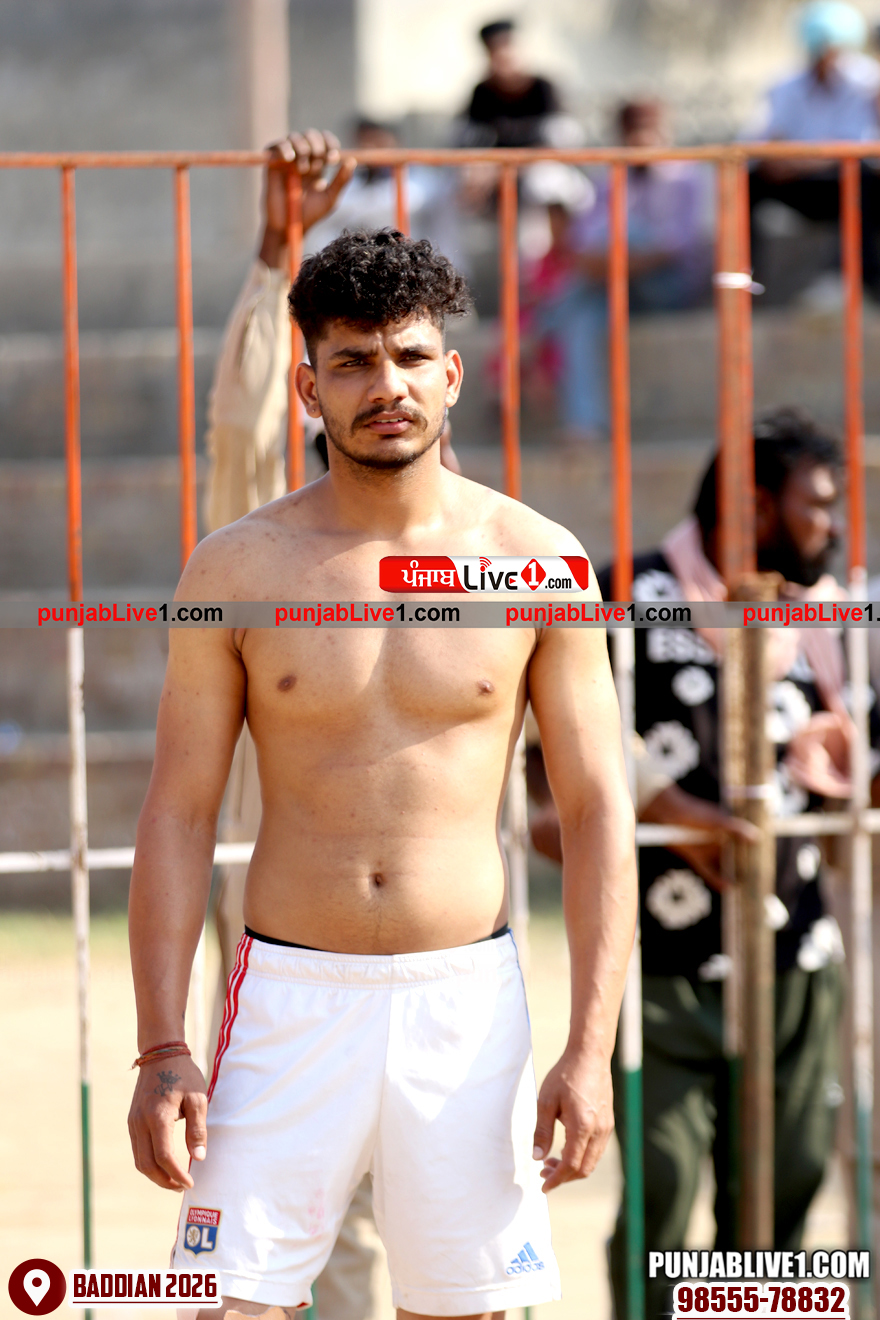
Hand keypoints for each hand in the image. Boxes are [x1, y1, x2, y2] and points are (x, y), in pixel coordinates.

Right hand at [128, 1054, 206, 1190]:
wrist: (161, 1053)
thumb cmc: (183, 1074)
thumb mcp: (198, 1098)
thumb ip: (198, 1129)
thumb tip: (198, 1159)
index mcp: (157, 1116)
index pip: (164, 1157)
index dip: (177, 1174)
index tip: (191, 1183)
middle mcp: (140, 1122)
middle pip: (146, 1165)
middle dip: (164, 1181)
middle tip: (182, 1187)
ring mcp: (133, 1122)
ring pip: (139, 1160)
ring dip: (155, 1175)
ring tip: (174, 1180)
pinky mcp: (132, 1121)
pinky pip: (138, 1150)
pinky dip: (149, 1163)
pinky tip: (164, 1164)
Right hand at [259, 129, 355, 265]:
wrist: (289, 226)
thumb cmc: (311, 215)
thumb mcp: (330, 199)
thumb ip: (341, 181)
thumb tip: (352, 161)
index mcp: (318, 164)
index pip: (325, 142)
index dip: (330, 143)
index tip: (333, 158)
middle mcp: (303, 158)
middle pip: (311, 135)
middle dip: (317, 146)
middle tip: (318, 163)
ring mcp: (287, 160)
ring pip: (295, 137)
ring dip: (303, 148)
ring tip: (303, 170)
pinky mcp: (272, 163)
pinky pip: (277, 145)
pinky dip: (284, 147)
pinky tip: (290, 158)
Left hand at [533, 1050, 613, 1190]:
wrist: (590, 1055)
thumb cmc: (566, 1075)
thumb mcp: (546, 1101)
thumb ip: (542, 1131)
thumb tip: (537, 1157)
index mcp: (583, 1126)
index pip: (571, 1165)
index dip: (556, 1179)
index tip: (543, 1186)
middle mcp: (599, 1130)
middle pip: (584, 1169)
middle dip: (563, 1177)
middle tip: (543, 1173)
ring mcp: (606, 1127)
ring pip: (592, 1161)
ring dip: (572, 1168)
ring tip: (550, 1162)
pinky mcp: (608, 1122)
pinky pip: (596, 1150)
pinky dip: (581, 1157)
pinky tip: (566, 1148)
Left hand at [640, 782, 758, 891]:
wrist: (667, 813)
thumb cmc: (696, 812)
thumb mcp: (718, 820)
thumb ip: (736, 830)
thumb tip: (756, 838)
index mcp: (727, 829)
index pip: (744, 844)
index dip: (754, 854)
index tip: (765, 864)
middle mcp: (719, 841)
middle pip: (735, 858)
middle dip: (745, 869)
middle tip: (758, 881)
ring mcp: (708, 850)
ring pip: (723, 867)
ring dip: (732, 876)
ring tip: (745, 888)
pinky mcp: (696, 858)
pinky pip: (708, 872)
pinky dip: (717, 880)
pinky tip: (728, 888)